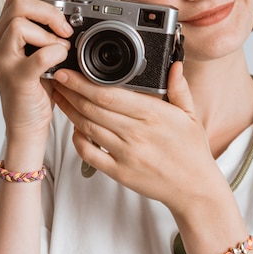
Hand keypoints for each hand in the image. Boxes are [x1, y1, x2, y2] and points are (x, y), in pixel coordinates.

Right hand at [0, 0, 73, 146]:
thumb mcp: (44, 52)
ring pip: (19, 22)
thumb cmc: (38, 89)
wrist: (28, 125)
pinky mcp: (16, 78)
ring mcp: (4, 60)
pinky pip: (36, 55)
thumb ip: (50, 31)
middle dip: (49, 9)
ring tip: (62, 47)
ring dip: (49, 31)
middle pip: (18, 1)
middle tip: (66, 28)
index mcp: (6, 31)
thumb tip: (76, 8)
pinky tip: (61, 60)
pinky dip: (54, 53)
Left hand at [51, 62, 223, 209]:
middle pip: (93, 108)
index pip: (109, 94)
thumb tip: (174, 64)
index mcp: (153, 114)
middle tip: (58, 80)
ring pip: (88, 128)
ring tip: (61, 97)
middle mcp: (137, 133)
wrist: (194, 188)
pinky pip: (90, 154)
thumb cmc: (191, 151)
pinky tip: (75, 128)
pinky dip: (78, 140)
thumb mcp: (190, 115)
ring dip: (70, 111)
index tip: (69, 72)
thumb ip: (179, 88)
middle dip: (71, 92)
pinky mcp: (119, 172)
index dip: (83, 82)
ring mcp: (126, 154)